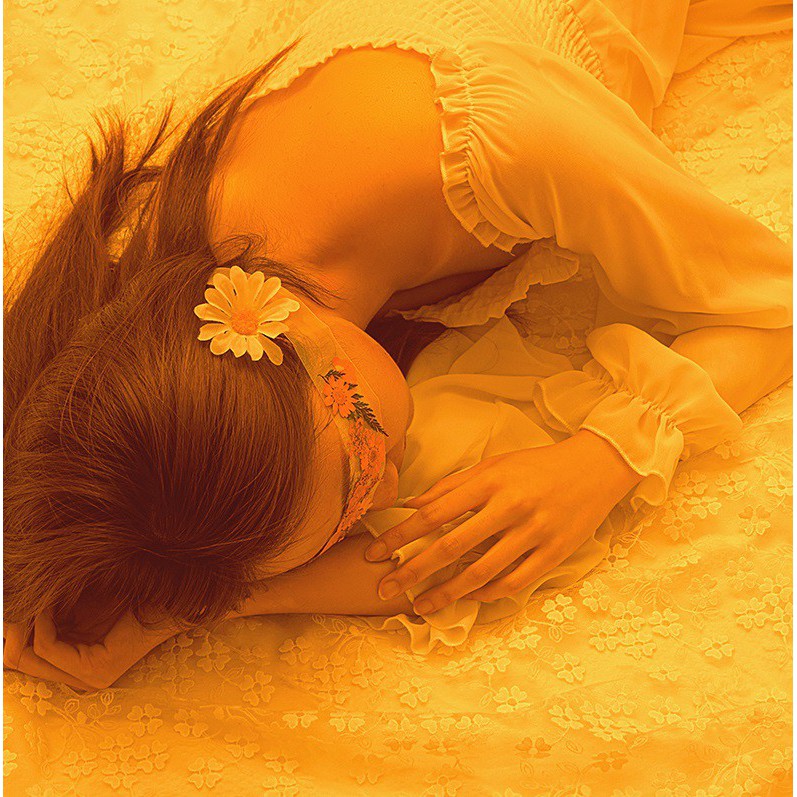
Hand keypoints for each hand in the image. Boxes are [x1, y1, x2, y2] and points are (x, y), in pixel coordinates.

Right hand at [3, 608, 177, 690]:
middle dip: (9, 633)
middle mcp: (80, 681)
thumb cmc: (120, 598)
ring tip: (27, 601)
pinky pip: (49, 649)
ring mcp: (89, 680)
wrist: (160, 597)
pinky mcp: (96, 671)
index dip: (9, 637)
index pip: (22, 663)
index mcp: (74, 671)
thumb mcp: (73, 611)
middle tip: (6, 607)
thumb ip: (44, 619)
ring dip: (24, 624)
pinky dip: (42, 625)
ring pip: (30, 657)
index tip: (6, 611)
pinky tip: (47, 606)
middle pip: (20, 663)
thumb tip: (7, 617)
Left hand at [364, 430, 642, 613]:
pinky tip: (466, 599)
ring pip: (480, 573)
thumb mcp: (493, 465)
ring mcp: (534, 533)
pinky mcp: (554, 553)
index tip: (373, 554)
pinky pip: (513, 583)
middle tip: (385, 588)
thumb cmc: (535, 465)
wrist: (595, 468)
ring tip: (419, 606)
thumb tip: (411, 505)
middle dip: (412, 570)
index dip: (399, 536)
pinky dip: (486, 595)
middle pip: (451, 546)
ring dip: (445, 593)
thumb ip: (452, 486)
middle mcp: (509, 507)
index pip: (433, 513)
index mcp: (489, 481)